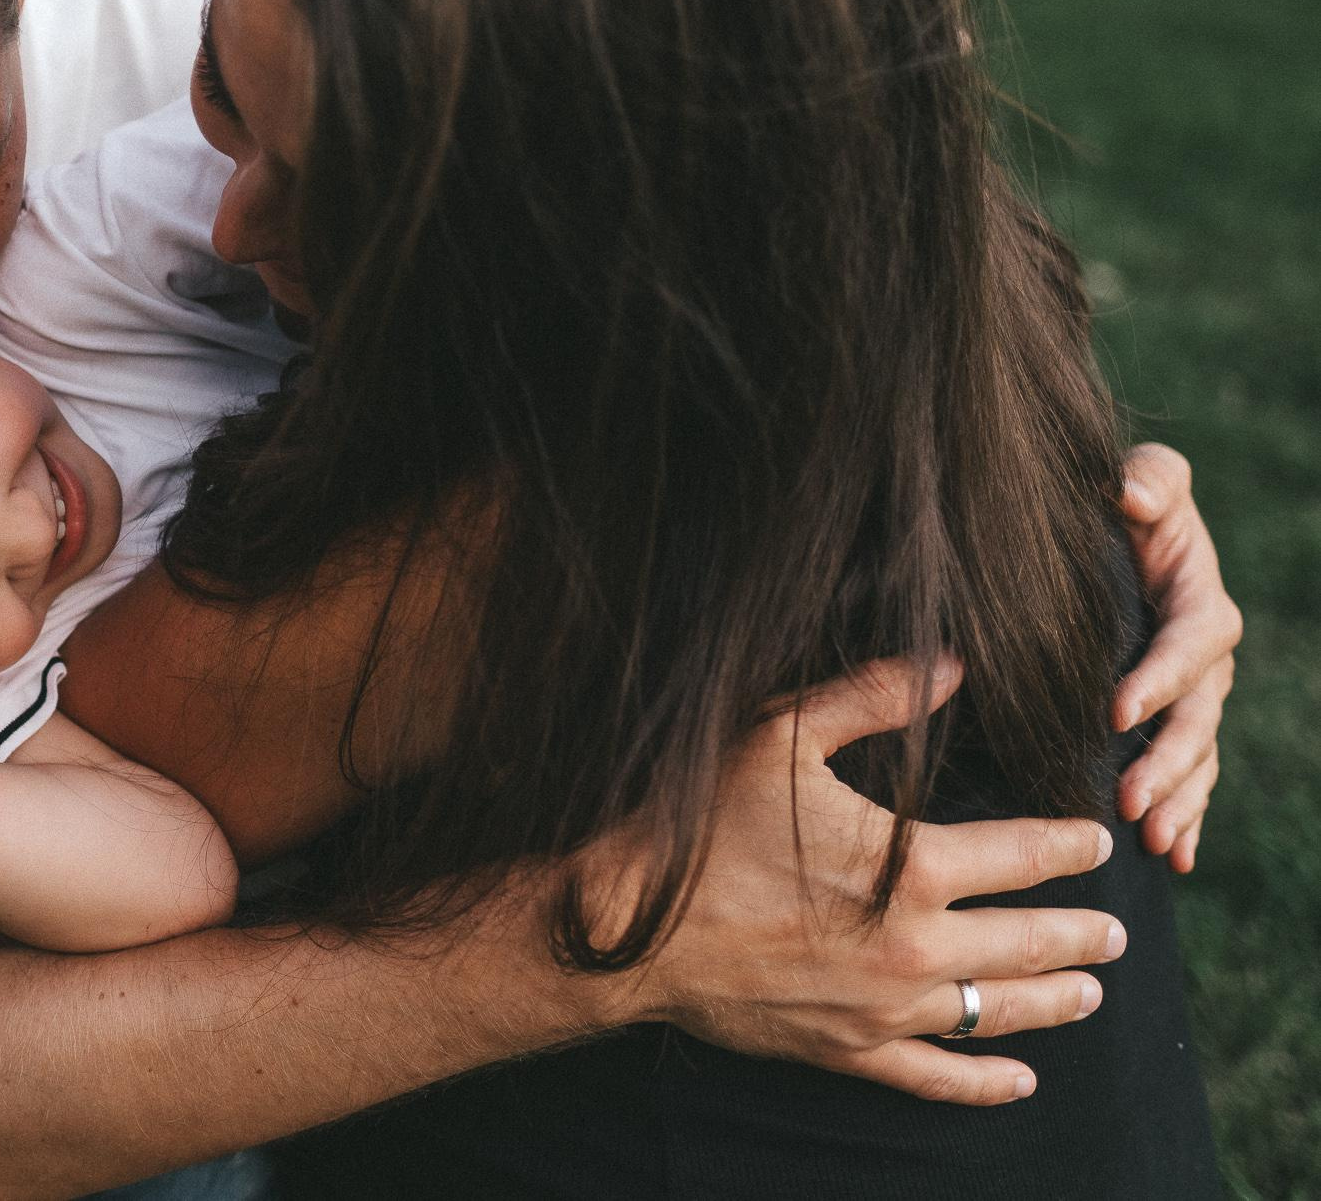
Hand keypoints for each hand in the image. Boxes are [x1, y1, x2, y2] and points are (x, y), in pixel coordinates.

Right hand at [624, 657, 1122, 1105]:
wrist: (629, 925)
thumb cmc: (702, 822)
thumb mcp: (781, 734)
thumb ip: (873, 696)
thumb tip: (955, 663)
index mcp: (912, 864)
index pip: (1026, 854)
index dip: (1070, 845)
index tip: (1096, 841)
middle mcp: (916, 944)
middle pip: (1032, 941)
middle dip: (1083, 932)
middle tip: (1115, 930)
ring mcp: (886, 1007)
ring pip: (1001, 1010)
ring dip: (1056, 1000)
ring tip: (1089, 992)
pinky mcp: (850, 1050)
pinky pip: (938, 1077)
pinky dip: (987, 1081)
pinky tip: (1020, 1079)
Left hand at [1113, 443, 1238, 871]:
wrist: (1115, 536)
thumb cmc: (1126, 502)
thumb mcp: (1144, 478)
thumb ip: (1149, 479)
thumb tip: (1130, 493)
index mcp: (1198, 599)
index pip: (1190, 643)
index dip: (1160, 678)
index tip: (1114, 710)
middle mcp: (1205, 655)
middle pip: (1199, 716)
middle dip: (1169, 762)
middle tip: (1130, 801)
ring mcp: (1195, 695)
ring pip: (1199, 756)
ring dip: (1181, 801)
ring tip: (1153, 840)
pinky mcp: (1178, 723)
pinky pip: (1193, 777)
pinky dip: (1188, 816)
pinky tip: (1174, 858)